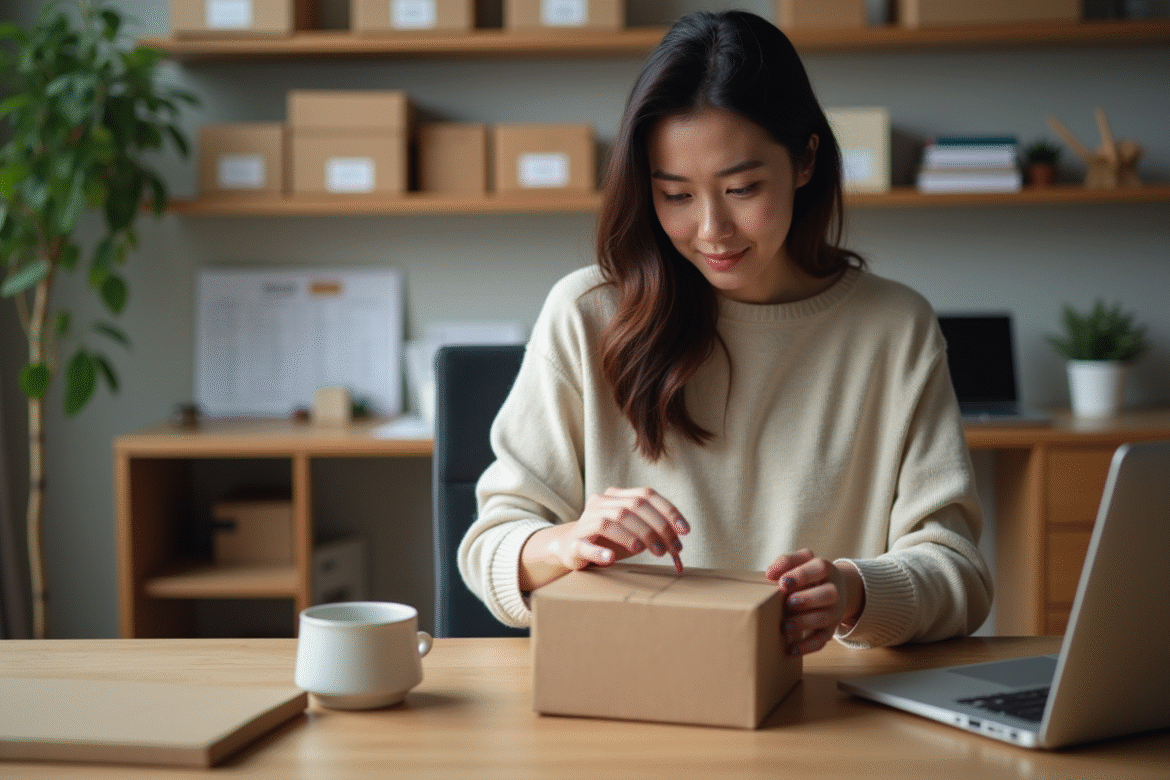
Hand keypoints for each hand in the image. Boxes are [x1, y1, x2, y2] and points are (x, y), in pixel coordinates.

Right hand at [519, 487, 688, 590]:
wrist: (570, 548)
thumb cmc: (609, 540)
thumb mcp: (634, 533)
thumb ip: (655, 533)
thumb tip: (679, 546)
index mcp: (617, 496)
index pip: (646, 495)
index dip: (668, 511)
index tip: (685, 531)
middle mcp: (601, 503)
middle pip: (633, 507)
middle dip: (657, 528)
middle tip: (670, 549)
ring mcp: (586, 521)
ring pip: (612, 520)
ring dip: (634, 536)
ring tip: (648, 551)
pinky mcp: (574, 542)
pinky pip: (586, 544)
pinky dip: (600, 551)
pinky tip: (611, 558)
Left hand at [765, 549, 863, 655]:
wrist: (833, 588)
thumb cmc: (808, 574)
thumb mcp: (801, 561)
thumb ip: (786, 562)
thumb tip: (770, 574)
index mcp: (826, 570)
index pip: (819, 568)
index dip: (801, 575)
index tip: (782, 582)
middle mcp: (834, 590)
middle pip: (828, 594)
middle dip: (807, 599)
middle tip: (788, 603)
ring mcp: (834, 611)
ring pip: (825, 618)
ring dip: (804, 623)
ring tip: (785, 626)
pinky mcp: (830, 629)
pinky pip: (821, 640)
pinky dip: (806, 646)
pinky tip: (790, 649)